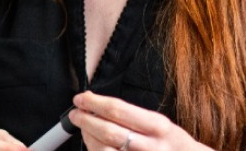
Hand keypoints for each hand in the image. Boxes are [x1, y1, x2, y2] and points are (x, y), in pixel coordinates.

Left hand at [69, 92, 211, 150]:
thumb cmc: (169, 141)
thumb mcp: (157, 122)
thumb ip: (128, 113)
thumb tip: (94, 102)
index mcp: (157, 126)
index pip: (118, 109)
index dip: (93, 103)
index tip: (81, 99)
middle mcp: (151, 146)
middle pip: (107, 131)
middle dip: (85, 120)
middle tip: (75, 114)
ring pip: (103, 149)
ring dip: (87, 137)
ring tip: (83, 129)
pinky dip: (95, 150)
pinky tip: (94, 144)